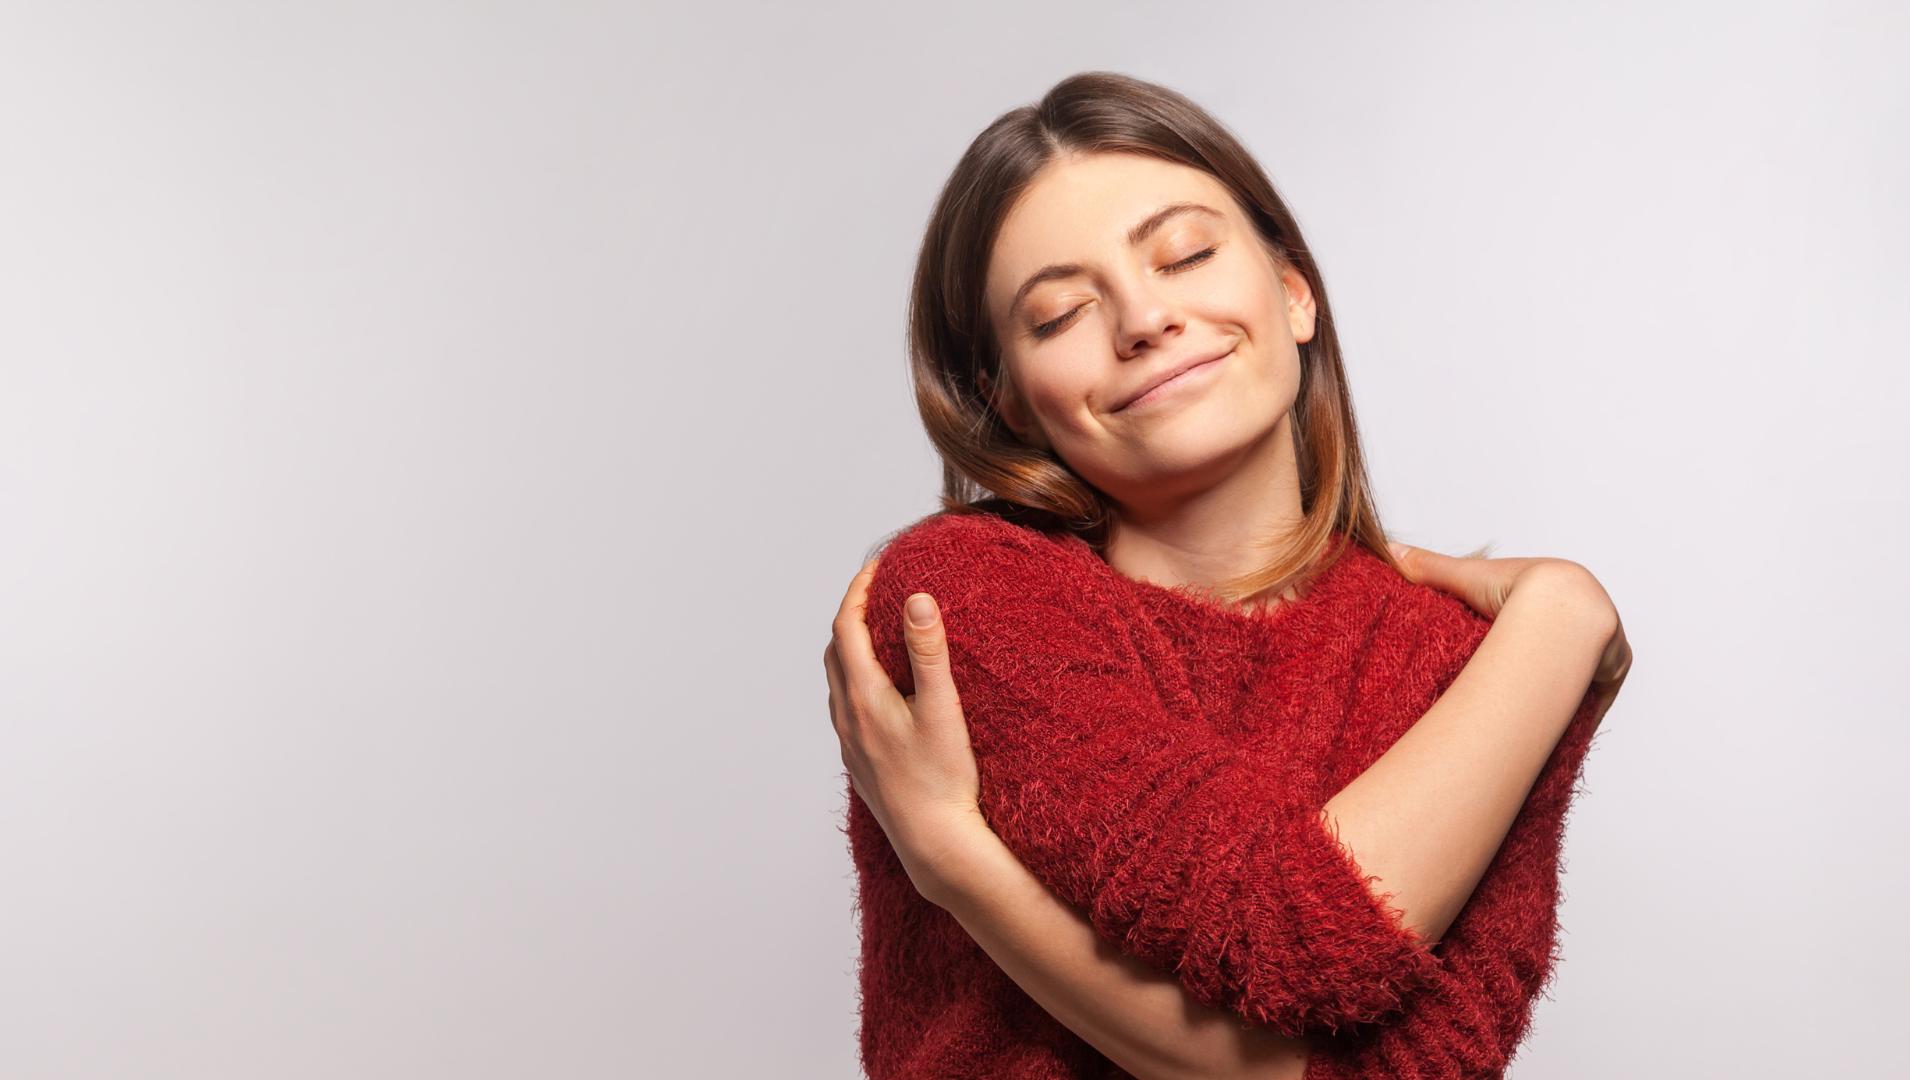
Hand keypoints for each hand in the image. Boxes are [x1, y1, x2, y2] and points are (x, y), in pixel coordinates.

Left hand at [825, 555, 988, 905]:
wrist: (934, 843)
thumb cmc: (943, 779)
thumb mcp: (942, 709)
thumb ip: (928, 652)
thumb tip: (916, 599)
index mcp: (862, 697)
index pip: (845, 626)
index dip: (857, 590)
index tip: (876, 567)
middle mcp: (847, 718)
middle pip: (834, 651)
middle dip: (851, 614)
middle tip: (878, 591)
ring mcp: (850, 743)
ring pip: (836, 681)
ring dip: (850, 649)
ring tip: (878, 632)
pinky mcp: (859, 763)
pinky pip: (845, 707)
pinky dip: (855, 680)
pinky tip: (881, 689)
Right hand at [1387, 539, 1630, 714]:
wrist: (1562, 609)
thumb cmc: (1517, 588)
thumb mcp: (1466, 577)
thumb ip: (1429, 567)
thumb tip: (1388, 548)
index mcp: (1557, 596)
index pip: (1537, 623)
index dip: (1516, 639)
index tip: (1494, 658)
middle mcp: (1582, 623)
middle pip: (1560, 654)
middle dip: (1542, 669)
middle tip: (1510, 691)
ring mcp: (1602, 651)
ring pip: (1578, 678)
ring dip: (1560, 692)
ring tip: (1527, 713)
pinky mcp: (1610, 676)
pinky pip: (1591, 698)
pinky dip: (1574, 708)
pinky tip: (1554, 722)